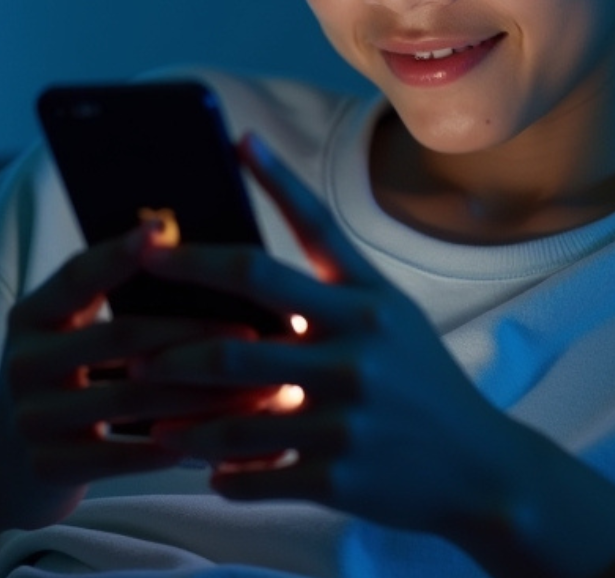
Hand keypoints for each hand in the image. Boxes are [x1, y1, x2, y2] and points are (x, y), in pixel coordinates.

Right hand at [0, 220, 269, 532]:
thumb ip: (106, 301)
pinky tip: (222, 435)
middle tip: (253, 333)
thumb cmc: (59, 384)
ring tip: (255, 388)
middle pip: (120, 336)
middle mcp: (23, 362)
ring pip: (132, 397)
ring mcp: (31, 418)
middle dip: (194, 333)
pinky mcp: (49, 467)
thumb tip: (186, 252)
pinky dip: (178, 443)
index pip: (79, 274)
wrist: (0, 470)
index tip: (167, 227)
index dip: (121, 252)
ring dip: (201, 393)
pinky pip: (126, 454)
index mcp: (29, 316)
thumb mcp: (63, 336)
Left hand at [133, 133, 535, 539]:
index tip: (237, 141)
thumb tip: (246, 264)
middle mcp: (358, 347)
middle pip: (241, 328)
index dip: (276, 178)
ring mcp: (347, 412)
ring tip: (152, 419)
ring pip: (233, 411)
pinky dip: (222, 474)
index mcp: (369, 301)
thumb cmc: (421, 387)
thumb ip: (329, 293)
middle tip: (129, 334)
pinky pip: (253, 473)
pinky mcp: (339, 474)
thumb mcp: (392, 323)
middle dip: (173, 333)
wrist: (485, 471)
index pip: (315, 225)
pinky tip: (207, 471)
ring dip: (182, 418)